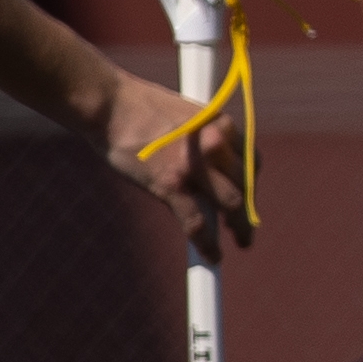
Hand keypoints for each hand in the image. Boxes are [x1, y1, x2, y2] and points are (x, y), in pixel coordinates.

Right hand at [103, 72, 251, 258]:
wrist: (110, 105)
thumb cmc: (141, 109)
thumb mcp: (189, 116)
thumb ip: (206, 140)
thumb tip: (213, 168)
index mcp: (223, 125)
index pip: (252, 162)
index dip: (251, 184)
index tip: (247, 197)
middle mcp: (216, 145)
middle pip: (246, 186)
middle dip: (248, 211)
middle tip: (247, 230)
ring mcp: (195, 166)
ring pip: (231, 205)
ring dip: (240, 228)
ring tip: (243, 243)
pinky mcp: (171, 185)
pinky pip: (197, 222)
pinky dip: (208, 243)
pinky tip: (213, 255)